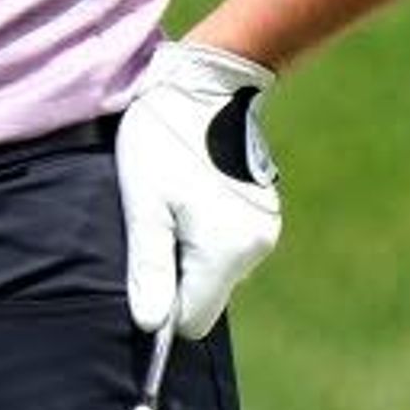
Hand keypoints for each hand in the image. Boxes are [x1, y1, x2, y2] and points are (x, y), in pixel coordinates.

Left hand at [113, 40, 281, 336]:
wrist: (209, 83)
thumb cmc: (166, 140)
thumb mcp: (145, 204)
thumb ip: (149, 268)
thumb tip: (151, 326)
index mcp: (227, 250)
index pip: (193, 319)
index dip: (164, 305)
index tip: (144, 270)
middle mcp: (256, 245)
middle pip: (206, 295)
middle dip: (177, 275)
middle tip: (156, 225)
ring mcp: (265, 227)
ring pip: (217, 271)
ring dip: (191, 252)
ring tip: (173, 203)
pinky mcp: (263, 211)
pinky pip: (228, 246)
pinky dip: (206, 234)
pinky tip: (190, 195)